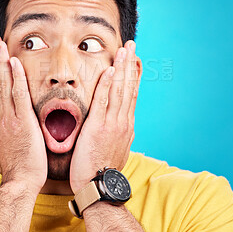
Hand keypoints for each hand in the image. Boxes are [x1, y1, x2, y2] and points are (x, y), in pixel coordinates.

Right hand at [0, 34, 46, 193]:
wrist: (20, 181)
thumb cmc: (16, 166)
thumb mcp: (3, 145)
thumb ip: (2, 130)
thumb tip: (1, 125)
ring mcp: (9, 117)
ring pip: (2, 84)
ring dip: (0, 62)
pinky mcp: (22, 121)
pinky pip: (18, 94)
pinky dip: (16, 77)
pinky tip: (14, 62)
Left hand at [69, 40, 139, 192]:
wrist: (98, 186)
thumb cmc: (102, 169)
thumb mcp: (115, 148)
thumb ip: (119, 133)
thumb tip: (123, 127)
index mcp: (126, 125)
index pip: (131, 95)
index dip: (132, 76)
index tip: (133, 61)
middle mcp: (123, 121)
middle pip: (128, 87)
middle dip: (130, 65)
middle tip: (131, 46)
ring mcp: (113, 123)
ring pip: (120, 90)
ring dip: (122, 68)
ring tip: (124, 50)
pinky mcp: (99, 127)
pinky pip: (104, 101)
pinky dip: (108, 84)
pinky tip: (110, 70)